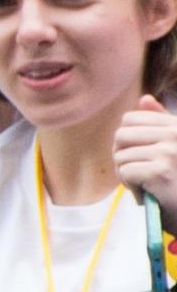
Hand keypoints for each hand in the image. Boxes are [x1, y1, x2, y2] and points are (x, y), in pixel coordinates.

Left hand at [120, 94, 176, 210]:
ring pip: (121, 156)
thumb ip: (160, 124)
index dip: (126, 141)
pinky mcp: (161, 171)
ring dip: (127, 175)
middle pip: (121, 136)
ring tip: (146, 184)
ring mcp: (169, 151)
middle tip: (138, 172)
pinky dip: (131, 186)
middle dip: (123, 157)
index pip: (130, 118)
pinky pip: (125, 172)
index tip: (140, 156)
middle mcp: (175, 134)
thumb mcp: (173, 146)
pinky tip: (147, 192)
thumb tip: (143, 99)